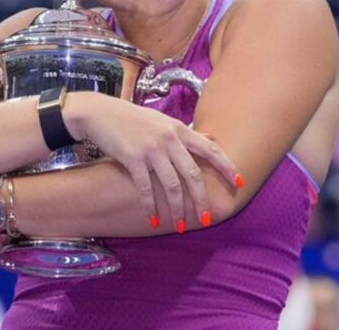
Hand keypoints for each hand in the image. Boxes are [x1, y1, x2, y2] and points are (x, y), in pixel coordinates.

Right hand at [64, 92, 240, 229]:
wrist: (99, 113)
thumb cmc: (130, 118)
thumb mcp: (161, 121)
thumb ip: (184, 133)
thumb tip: (210, 139)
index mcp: (179, 129)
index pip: (210, 149)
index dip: (227, 167)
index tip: (239, 183)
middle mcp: (169, 139)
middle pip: (193, 174)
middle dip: (201, 200)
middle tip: (205, 218)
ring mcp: (151, 149)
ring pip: (172, 186)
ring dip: (177, 209)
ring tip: (179, 225)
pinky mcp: (133, 159)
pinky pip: (146, 188)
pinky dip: (151, 206)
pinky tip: (153, 220)